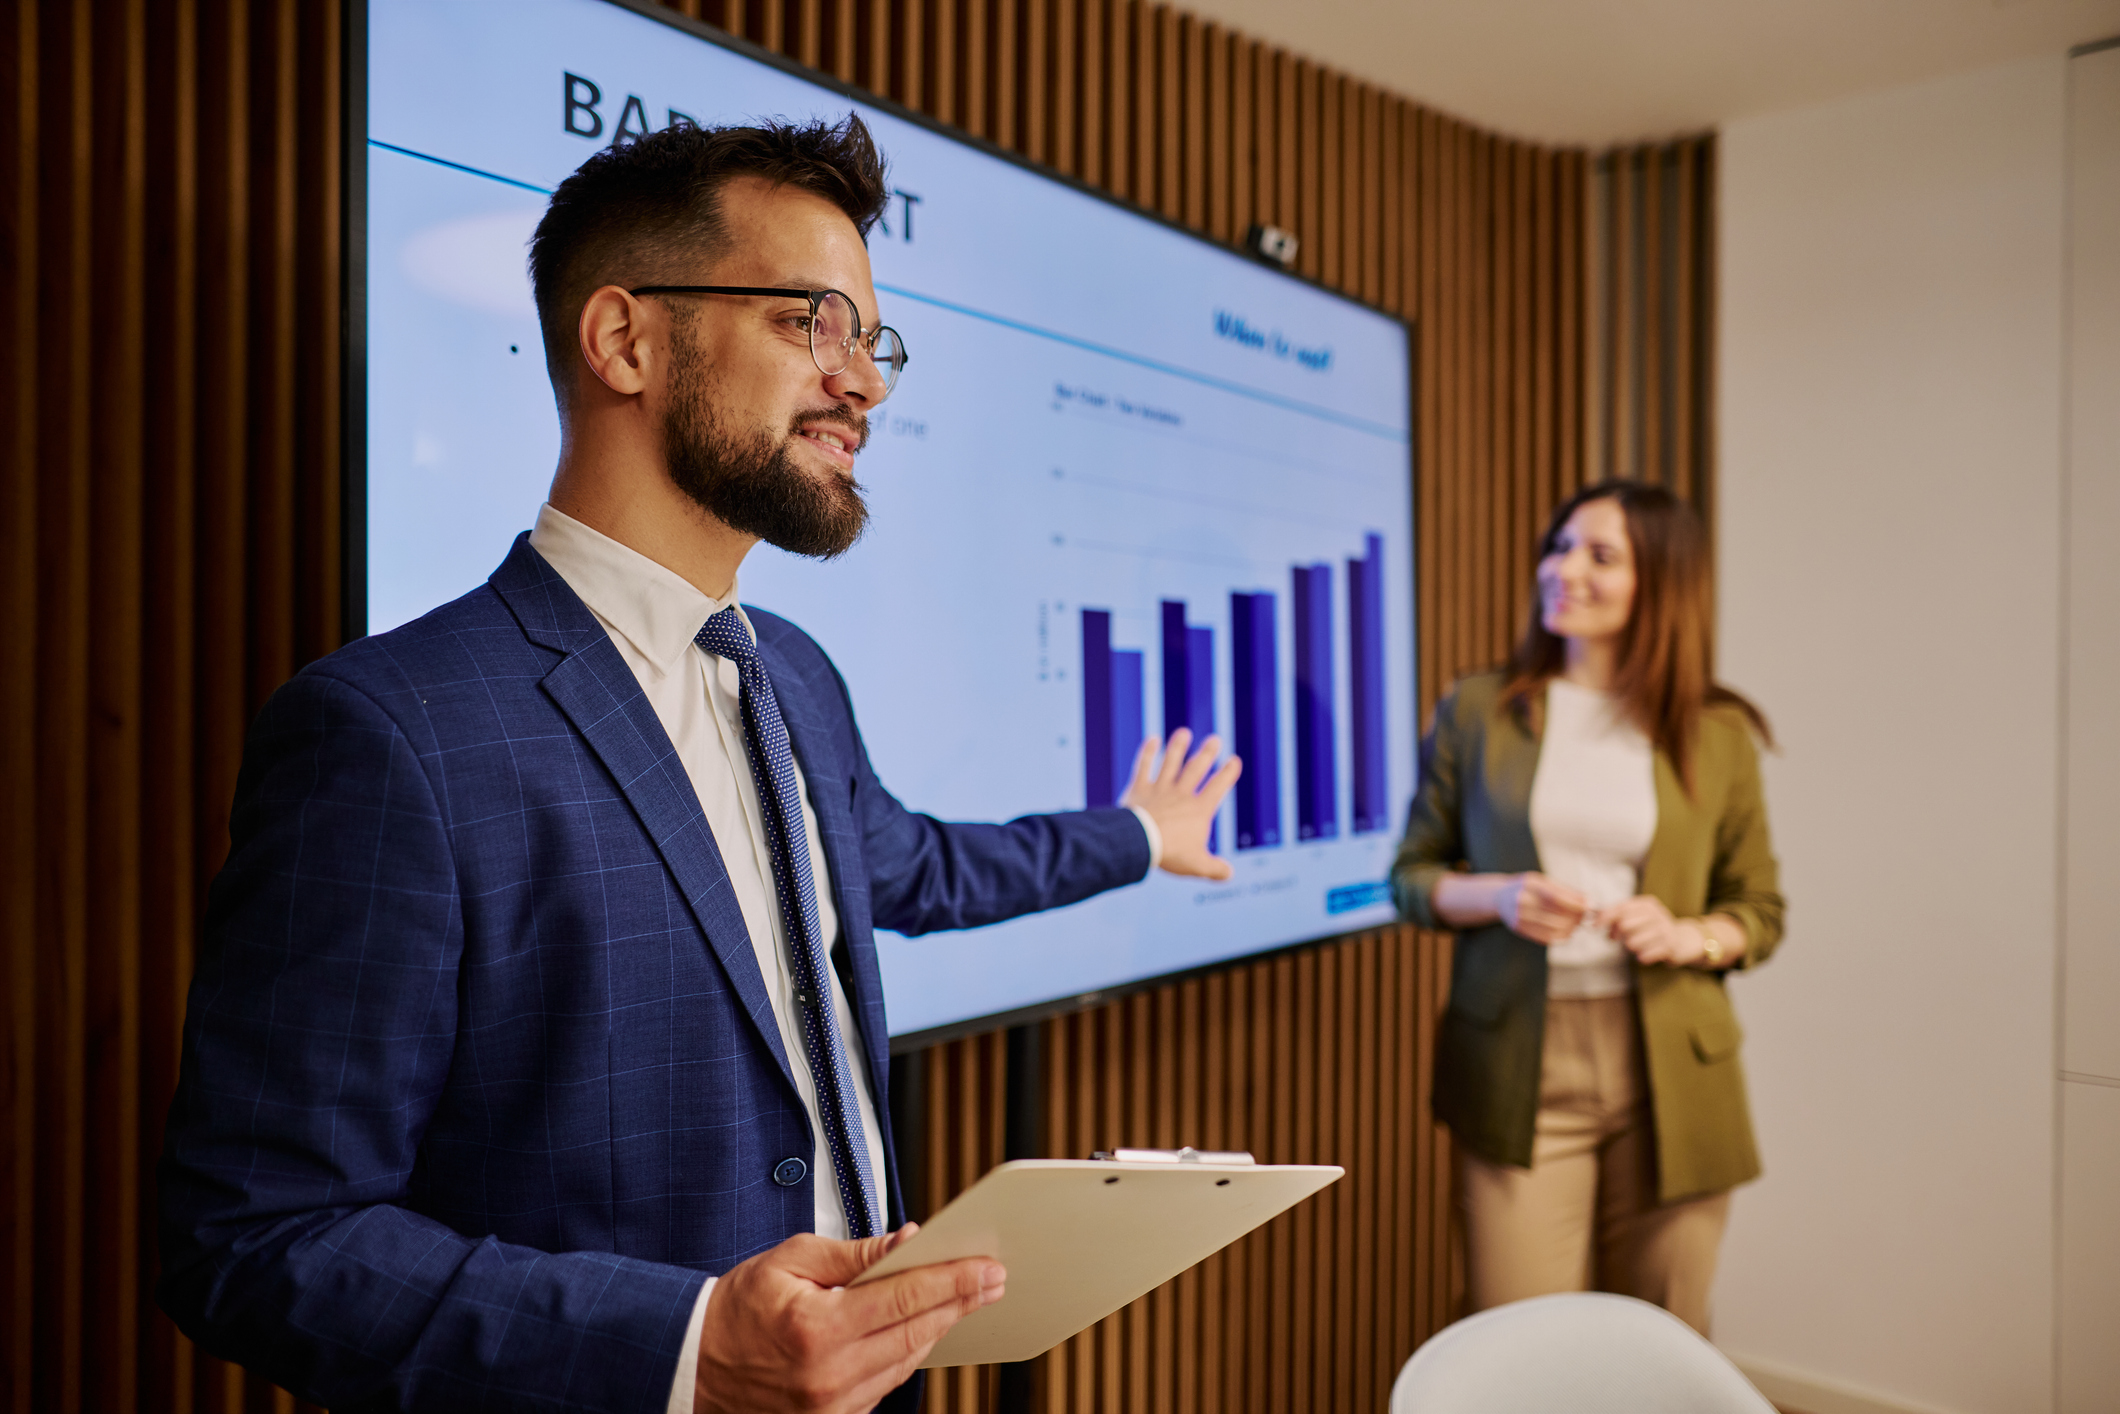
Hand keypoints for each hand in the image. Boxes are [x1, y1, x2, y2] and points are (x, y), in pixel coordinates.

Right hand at [694, 1224, 1004, 1413]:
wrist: (693, 1366)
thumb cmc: (737, 1309)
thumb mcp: (789, 1261)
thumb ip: (853, 1254)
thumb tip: (905, 1243)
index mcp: (817, 1329)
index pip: (903, 1299)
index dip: (952, 1281)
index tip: (987, 1267)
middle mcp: (830, 1376)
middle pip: (916, 1334)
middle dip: (960, 1303)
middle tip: (993, 1278)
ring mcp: (832, 1406)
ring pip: (907, 1362)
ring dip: (940, 1328)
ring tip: (966, 1298)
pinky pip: (887, 1384)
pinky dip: (909, 1353)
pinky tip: (924, 1328)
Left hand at [1121, 728, 1242, 881]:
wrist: (1138, 842)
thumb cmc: (1170, 853)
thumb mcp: (1198, 865)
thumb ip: (1215, 869)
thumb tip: (1229, 874)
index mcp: (1199, 810)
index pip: (1217, 788)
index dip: (1227, 774)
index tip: (1234, 761)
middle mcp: (1181, 794)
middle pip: (1196, 769)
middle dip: (1207, 753)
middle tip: (1215, 739)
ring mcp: (1160, 789)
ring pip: (1171, 763)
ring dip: (1178, 747)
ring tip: (1184, 732)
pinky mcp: (1139, 789)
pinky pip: (1144, 767)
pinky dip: (1147, 753)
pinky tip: (1152, 739)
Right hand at [1496, 872, 1590, 944]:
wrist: (1499, 897)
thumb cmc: (1528, 887)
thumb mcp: (1543, 881)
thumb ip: (1565, 890)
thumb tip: (1588, 901)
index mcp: (1529, 884)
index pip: (1556, 897)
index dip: (1575, 904)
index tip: (1589, 907)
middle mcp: (1521, 901)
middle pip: (1556, 914)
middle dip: (1576, 918)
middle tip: (1586, 917)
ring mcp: (1518, 917)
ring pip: (1553, 928)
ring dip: (1571, 928)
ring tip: (1577, 924)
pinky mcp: (1519, 929)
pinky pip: (1545, 937)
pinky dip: (1561, 937)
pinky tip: (1568, 933)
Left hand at [1602, 895, 1705, 965]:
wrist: (1682, 940)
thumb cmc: (1652, 928)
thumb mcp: (1637, 917)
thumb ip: (1617, 917)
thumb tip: (1596, 921)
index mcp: (1646, 904)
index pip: (1621, 908)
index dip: (1605, 917)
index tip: (1594, 925)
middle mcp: (1656, 914)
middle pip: (1625, 924)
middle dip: (1617, 934)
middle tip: (1617, 938)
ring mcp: (1664, 929)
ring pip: (1633, 942)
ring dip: (1631, 947)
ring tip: (1637, 945)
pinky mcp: (1670, 946)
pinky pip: (1645, 955)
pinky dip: (1642, 957)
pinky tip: (1646, 954)